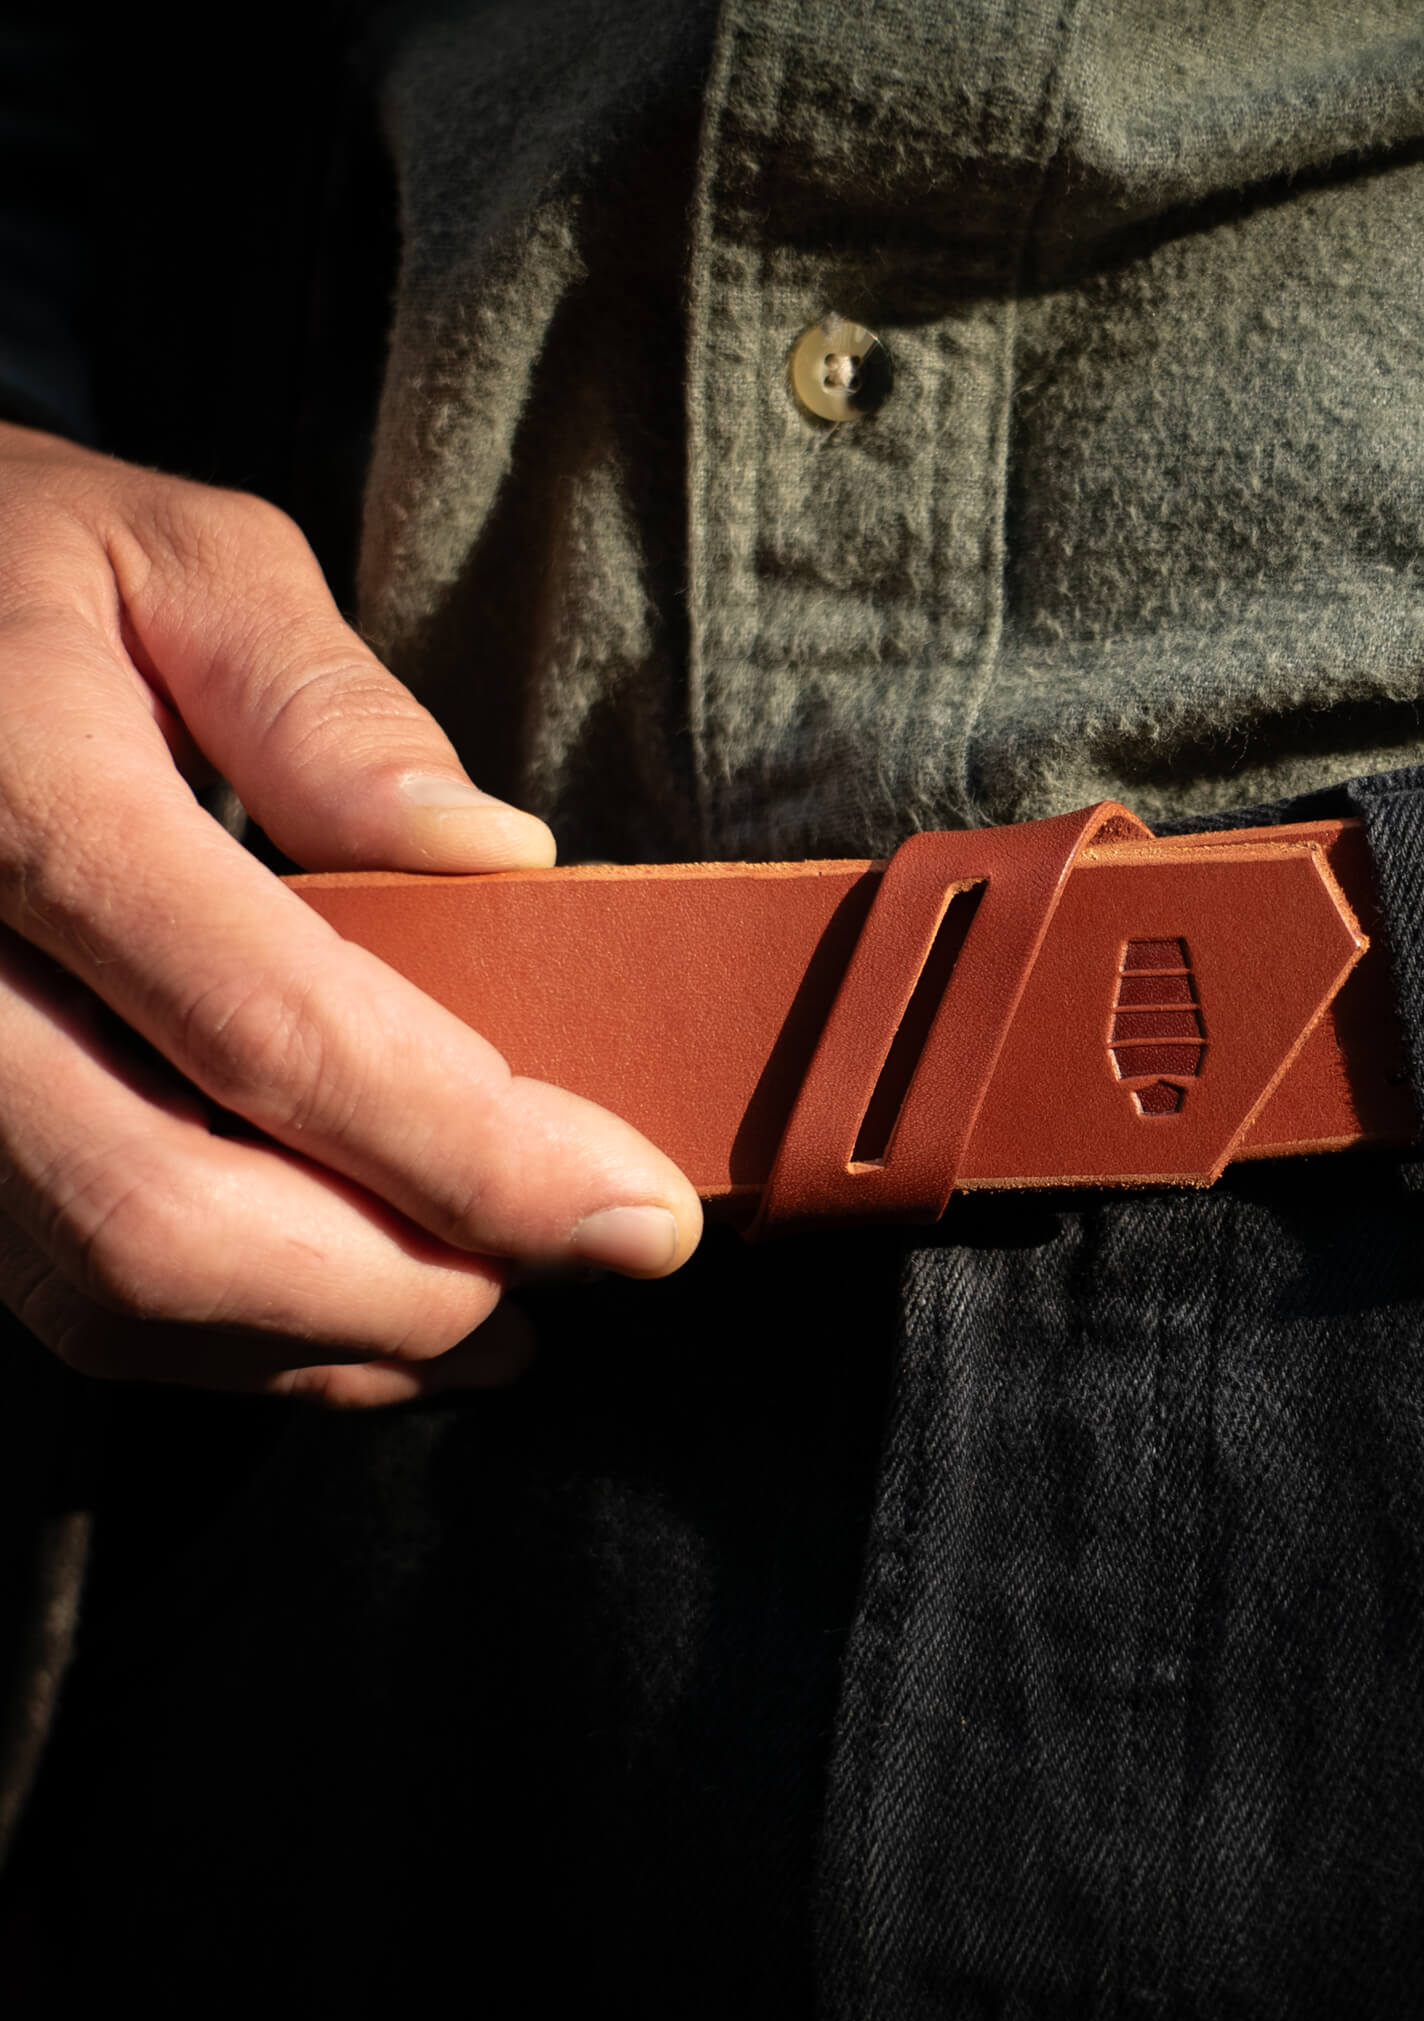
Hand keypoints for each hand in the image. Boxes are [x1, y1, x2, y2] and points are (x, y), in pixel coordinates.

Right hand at [0, 423, 699, 1403]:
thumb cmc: (11, 563)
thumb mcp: (174, 554)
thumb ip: (325, 705)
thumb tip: (497, 863)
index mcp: (19, 799)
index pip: (277, 1032)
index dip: (475, 1155)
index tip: (638, 1214)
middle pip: (175, 1218)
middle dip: (416, 1283)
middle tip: (589, 1263)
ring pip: (110, 1290)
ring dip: (339, 1339)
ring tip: (505, 1313)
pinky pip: (60, 1294)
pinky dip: (238, 1337)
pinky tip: (366, 1309)